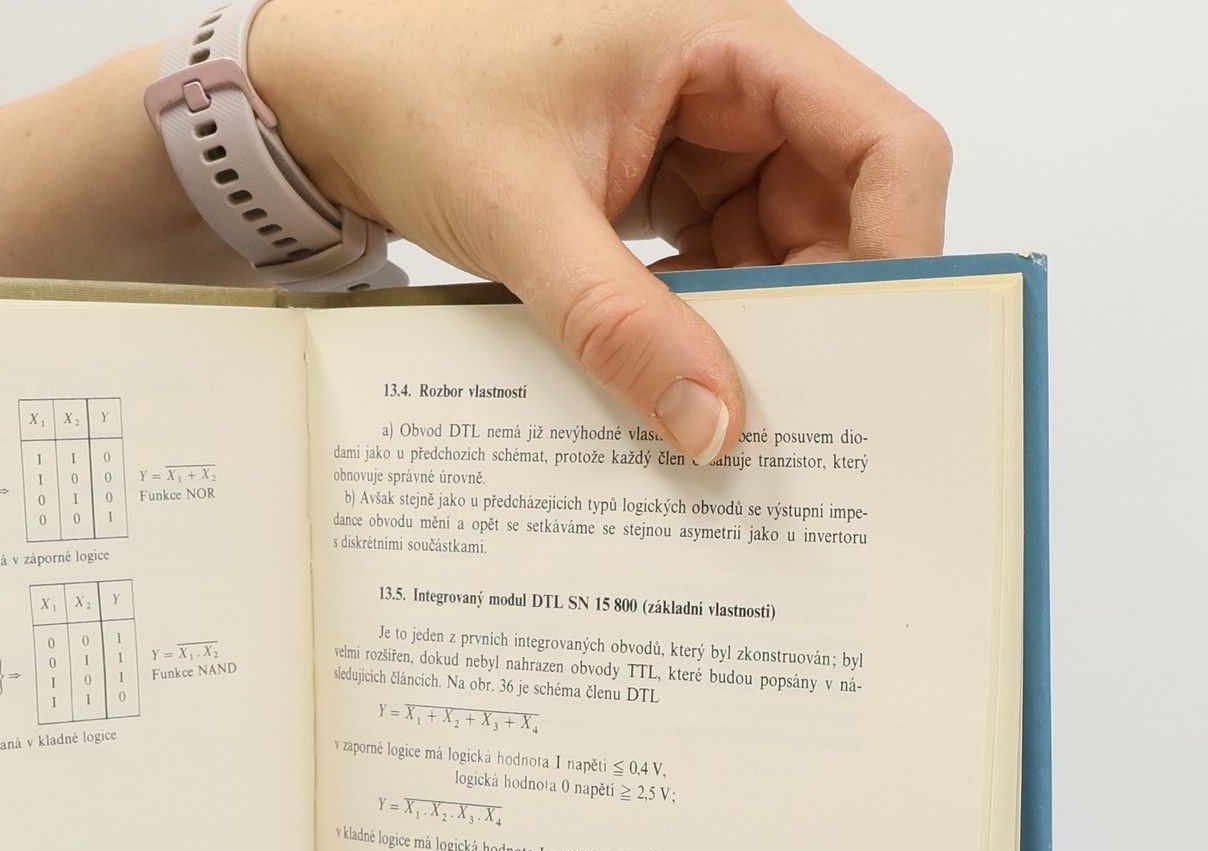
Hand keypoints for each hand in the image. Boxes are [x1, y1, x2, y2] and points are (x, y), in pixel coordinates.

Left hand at [252, 0, 950, 461]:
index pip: (883, 143)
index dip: (903, 248)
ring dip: (755, 332)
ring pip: (780, 251)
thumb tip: (712, 425)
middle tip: (796, 420)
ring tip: (723, 415)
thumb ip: (619, 324)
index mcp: (730, 41)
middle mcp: (734, 85)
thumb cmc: (415, 93)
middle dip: (822, 312)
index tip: (883, 354)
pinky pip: (718, 267)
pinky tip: (670, 382)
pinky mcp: (663, 190)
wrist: (330, 97)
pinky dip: (700, 327)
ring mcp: (701, 140)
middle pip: (840, 210)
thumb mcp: (524, 216)